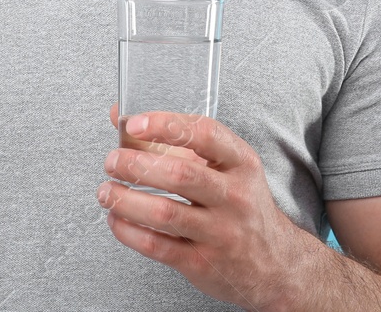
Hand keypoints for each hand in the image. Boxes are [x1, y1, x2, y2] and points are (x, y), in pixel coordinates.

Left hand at [100, 105, 312, 311]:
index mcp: (241, 164)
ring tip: (106, 191)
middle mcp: (234, 196)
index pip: (205, 134)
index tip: (133, 123)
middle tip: (112, 160)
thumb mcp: (224, 168)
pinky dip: (128, 231)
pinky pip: (157, 246)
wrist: (275, 264)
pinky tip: (116, 219)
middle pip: (180, 174)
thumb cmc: (241, 206)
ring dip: (125, 200)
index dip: (165, 125)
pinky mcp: (202, 262)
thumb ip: (175, 141)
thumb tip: (120, 116)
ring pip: (165, 213)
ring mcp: (220, 232)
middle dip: (136, 165)